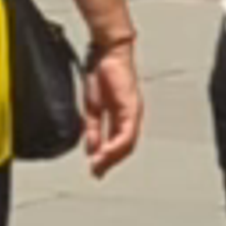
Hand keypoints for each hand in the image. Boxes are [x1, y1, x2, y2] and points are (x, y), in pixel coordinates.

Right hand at [81, 38, 143, 170]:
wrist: (107, 52)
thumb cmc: (101, 74)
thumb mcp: (92, 108)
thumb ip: (94, 130)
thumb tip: (92, 150)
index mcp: (122, 117)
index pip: (119, 144)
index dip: (108, 159)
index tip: (96, 170)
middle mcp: (131, 116)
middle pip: (125, 148)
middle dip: (110, 163)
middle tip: (97, 173)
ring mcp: (133, 112)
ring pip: (128, 143)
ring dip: (113, 158)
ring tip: (99, 167)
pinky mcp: (131, 106)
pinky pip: (127, 132)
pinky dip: (116, 145)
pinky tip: (106, 152)